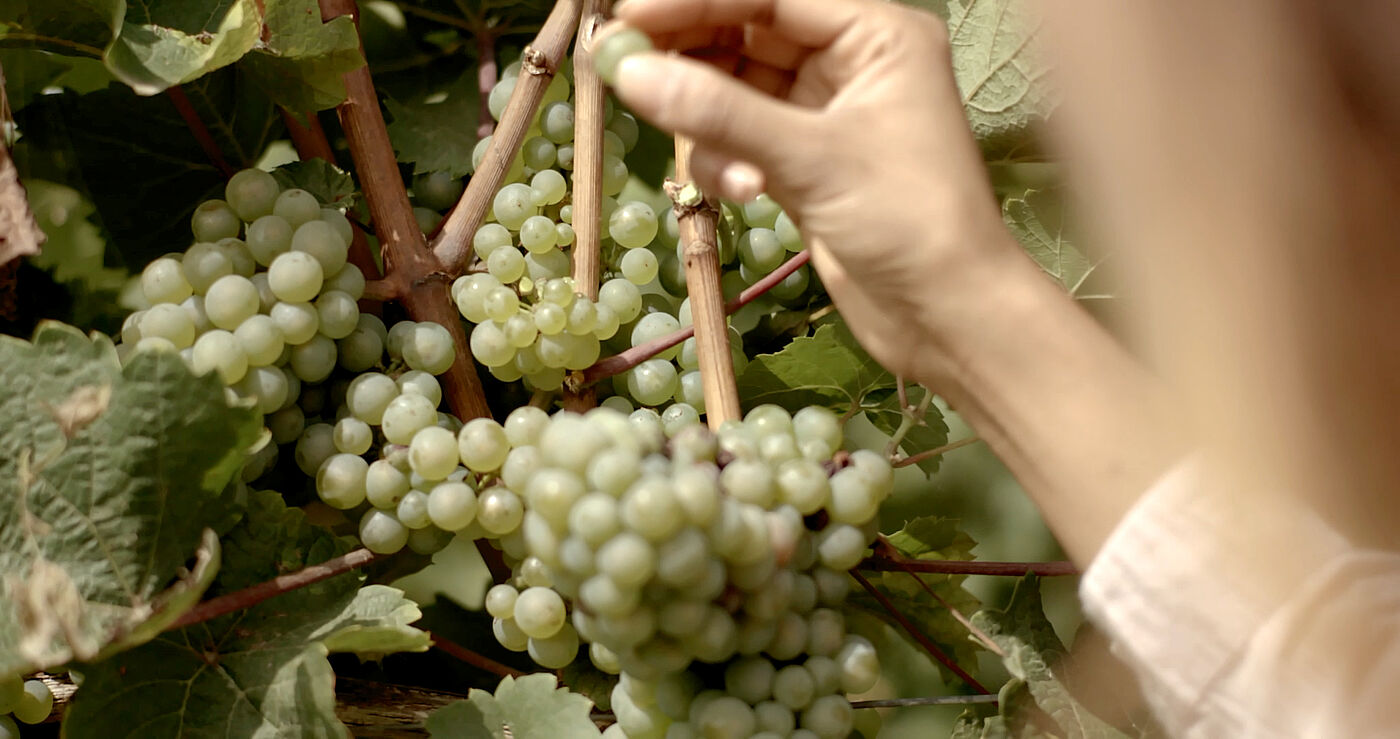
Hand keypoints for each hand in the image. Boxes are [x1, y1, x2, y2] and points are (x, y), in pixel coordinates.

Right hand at [608, 0, 1031, 383]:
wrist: (948, 316)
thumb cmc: (908, 221)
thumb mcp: (811, 159)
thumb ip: (718, 112)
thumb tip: (627, 71)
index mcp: (875, 34)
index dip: (694, 1)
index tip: (625, 20)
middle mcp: (850, 63)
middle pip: (745, 34)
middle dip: (689, 57)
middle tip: (620, 70)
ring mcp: (825, 115)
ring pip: (736, 91)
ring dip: (708, 124)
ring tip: (701, 156)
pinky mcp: (805, 164)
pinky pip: (742, 139)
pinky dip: (727, 161)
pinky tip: (741, 193)